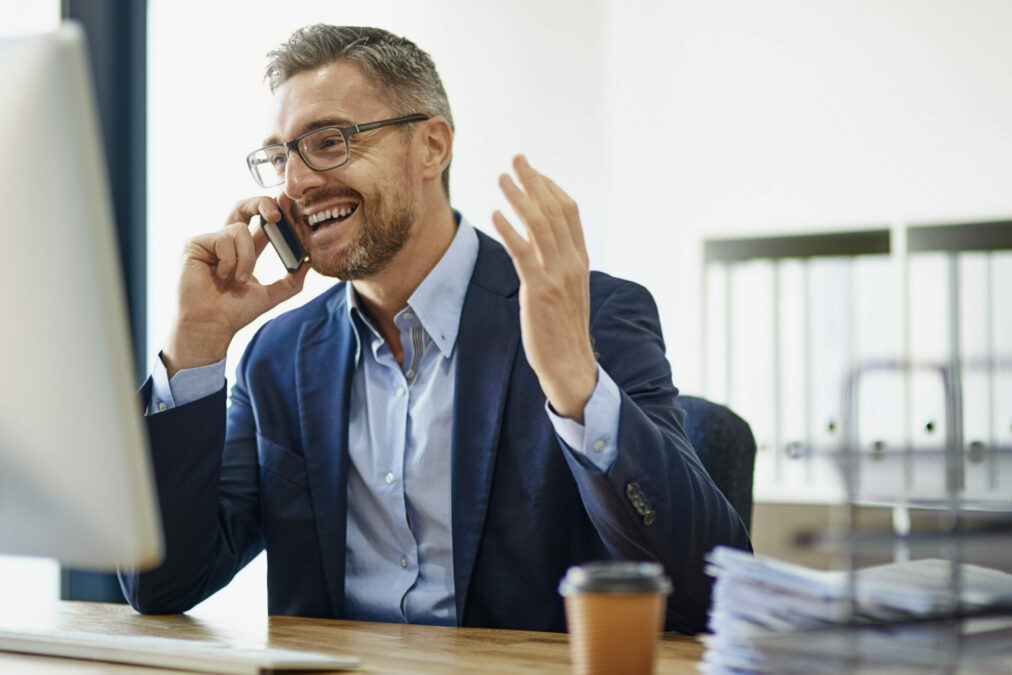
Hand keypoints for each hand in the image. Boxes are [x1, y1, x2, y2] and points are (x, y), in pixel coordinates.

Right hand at [162, 196, 309, 377]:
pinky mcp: (195, 243)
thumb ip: (291, 280)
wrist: (211, 325)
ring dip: (246, 258)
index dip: (275, 211)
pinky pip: (224, 238)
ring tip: (238, 280)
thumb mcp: (270, 294)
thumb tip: (309, 262)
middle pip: (244, 207)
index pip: (261, 223)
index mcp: (243, 251)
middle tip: (278, 215)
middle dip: (262, 203)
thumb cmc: (234, 312)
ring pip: (240, 230)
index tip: (291, 205)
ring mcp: (210, 241)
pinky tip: (220, 276)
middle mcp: (226, 242)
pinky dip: (230, 260)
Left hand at [492, 155, 597, 421]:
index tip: (533, 171)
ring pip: (539, 225)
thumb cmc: (563, 331)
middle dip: (534, 181)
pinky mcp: (539, 290)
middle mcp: (572, 263)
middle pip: (554, 210)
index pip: (570, 212)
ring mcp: (557, 275)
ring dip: (519, 197)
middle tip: (516, 159)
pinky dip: (510, 230)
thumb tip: (542, 246)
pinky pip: (524, 253)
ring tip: (502, 178)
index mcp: (580, 260)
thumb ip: (558, 266)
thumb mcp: (567, 292)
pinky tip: (496, 214)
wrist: (570, 365)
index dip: (551, 187)